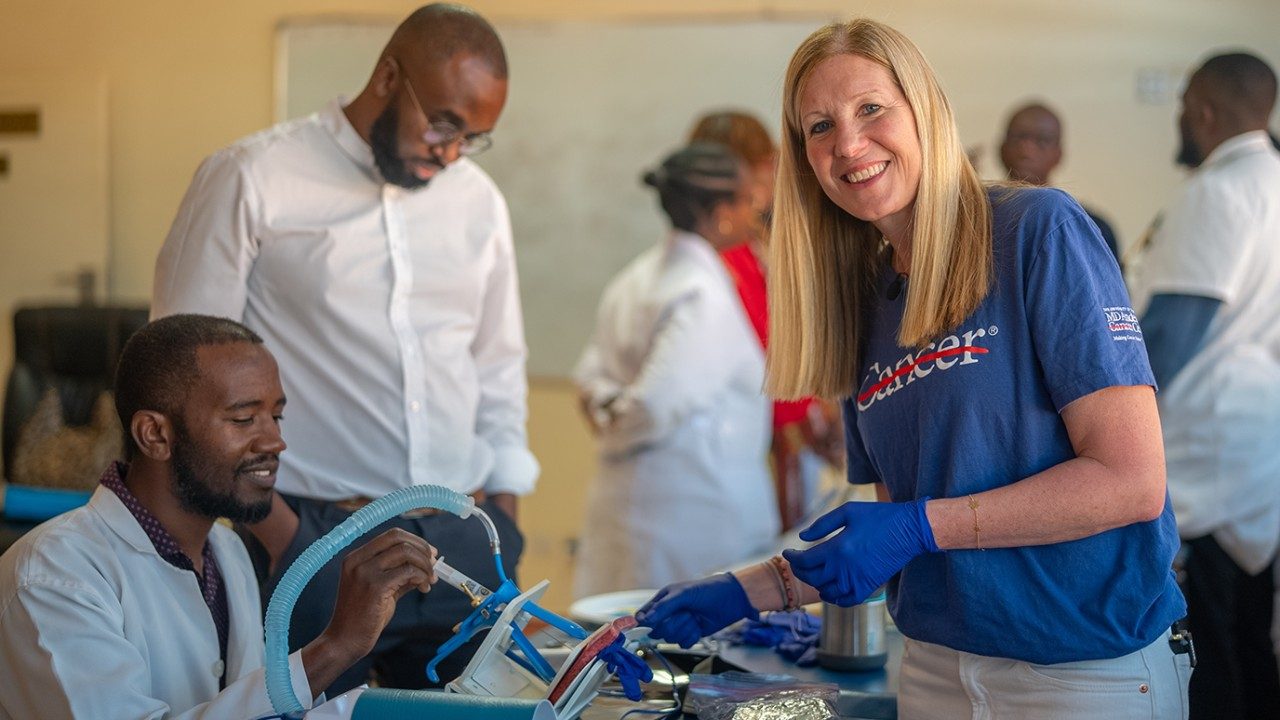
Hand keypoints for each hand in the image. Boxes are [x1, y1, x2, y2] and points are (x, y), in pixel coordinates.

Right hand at [322, 528, 437, 659]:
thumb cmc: (363, 616)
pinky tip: (424, 588)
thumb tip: (427, 563)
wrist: (345, 641)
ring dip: (425, 565)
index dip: (414, 541)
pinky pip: (408, 572)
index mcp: (355, 557)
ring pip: (406, 552)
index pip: (391, 536)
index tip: (429, 553)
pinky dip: (421, 577)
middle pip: (398, 538)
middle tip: (434, 565)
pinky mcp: (375, 587)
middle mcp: (357, 560)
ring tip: (429, 580)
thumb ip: (400, 574)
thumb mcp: (381, 588)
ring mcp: (364, 572)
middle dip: (422, 549)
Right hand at [634, 574, 757, 647]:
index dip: (643, 623)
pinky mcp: (690, 635)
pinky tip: (699, 627)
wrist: (731, 600)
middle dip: (673, 624)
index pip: (644, 615)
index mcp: (662, 600)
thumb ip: (662, 607)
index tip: (645, 628)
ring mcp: (679, 625)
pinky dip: (692, 636)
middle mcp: (668, 614)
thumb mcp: (683, 594)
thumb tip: (642, 621)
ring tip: (695, 618)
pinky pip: (683, 644)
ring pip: (670, 638)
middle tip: (686, 614)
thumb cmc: (706, 591)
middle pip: (657, 630)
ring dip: (685, 629)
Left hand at [782, 500, 936, 606]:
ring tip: (813, 573)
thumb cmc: (878, 516)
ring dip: (815, 584)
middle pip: (812, 578)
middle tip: (797, 562)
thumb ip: (822, 525)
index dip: (792, 558)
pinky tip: (829, 590)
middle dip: (800, 571)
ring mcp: (858, 580)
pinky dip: (835, 598)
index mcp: (837, 548)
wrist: (909, 530)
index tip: (787, 552)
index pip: (804, 561)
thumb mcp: (848, 512)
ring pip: (827, 591)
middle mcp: (845, 569)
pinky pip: (846, 600)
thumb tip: (802, 538)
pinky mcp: (869, 586)